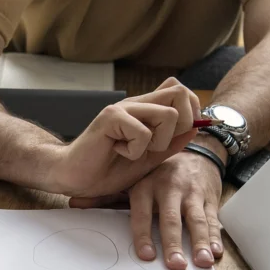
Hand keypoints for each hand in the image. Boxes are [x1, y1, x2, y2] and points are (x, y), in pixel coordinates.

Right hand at [51, 78, 200, 196]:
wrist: (74, 178)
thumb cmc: (104, 170)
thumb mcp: (146, 160)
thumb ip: (169, 145)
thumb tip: (195, 128)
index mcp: (145, 111)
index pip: (181, 92)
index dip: (192, 112)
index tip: (181, 136)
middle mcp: (135, 104)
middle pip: (179, 93)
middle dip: (182, 125)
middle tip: (160, 146)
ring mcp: (122, 109)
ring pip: (167, 115)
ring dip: (158, 142)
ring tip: (136, 152)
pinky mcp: (110, 118)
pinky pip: (142, 132)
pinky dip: (135, 151)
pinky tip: (118, 152)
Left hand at [70, 149, 223, 269]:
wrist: (194, 150)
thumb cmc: (156, 175)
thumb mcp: (131, 181)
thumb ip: (106, 197)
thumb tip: (74, 202)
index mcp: (146, 186)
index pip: (142, 213)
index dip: (143, 234)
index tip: (146, 255)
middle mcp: (170, 188)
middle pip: (171, 219)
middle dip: (174, 243)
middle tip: (175, 265)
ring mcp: (192, 193)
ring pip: (196, 220)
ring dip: (200, 242)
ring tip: (202, 262)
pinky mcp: (209, 197)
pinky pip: (213, 218)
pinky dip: (216, 236)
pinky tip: (216, 252)